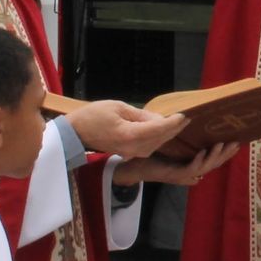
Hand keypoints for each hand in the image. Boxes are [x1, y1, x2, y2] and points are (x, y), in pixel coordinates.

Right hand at [62, 102, 186, 158]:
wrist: (74, 133)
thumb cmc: (92, 116)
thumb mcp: (118, 107)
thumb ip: (141, 115)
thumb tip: (159, 118)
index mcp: (129, 135)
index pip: (158, 129)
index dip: (173, 122)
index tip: (184, 115)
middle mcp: (132, 147)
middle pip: (159, 138)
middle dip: (174, 128)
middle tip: (186, 118)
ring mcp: (129, 152)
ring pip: (155, 145)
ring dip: (167, 134)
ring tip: (179, 123)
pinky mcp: (127, 153)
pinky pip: (148, 147)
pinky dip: (158, 139)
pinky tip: (164, 132)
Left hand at [113, 142, 241, 185]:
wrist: (134, 167)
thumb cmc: (150, 156)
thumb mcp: (170, 145)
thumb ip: (181, 138)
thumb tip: (189, 121)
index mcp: (191, 164)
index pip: (213, 160)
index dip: (225, 154)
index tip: (238, 143)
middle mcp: (189, 172)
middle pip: (213, 165)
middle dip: (226, 155)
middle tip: (237, 143)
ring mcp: (182, 175)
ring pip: (205, 168)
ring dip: (215, 157)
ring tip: (223, 145)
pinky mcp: (174, 175)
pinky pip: (190, 169)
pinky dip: (198, 161)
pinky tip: (202, 152)